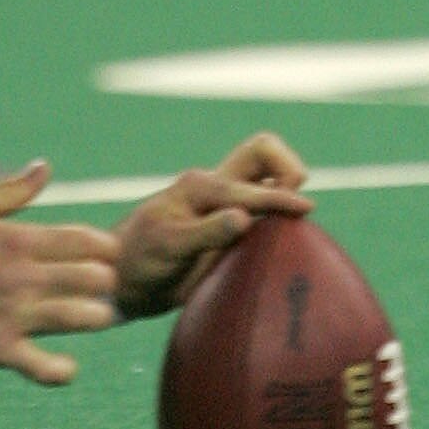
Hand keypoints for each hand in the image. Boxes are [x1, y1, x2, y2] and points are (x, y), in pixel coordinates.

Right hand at [0, 162, 122, 385]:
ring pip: (76, 318)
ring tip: (100, 317)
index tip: (107, 254)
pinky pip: (37, 366)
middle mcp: (23, 277)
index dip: (105, 247)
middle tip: (104, 286)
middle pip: (90, 278)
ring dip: (97, 318)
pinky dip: (58, 371)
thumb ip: (10, 191)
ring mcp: (12, 315)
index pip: (84, 240)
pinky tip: (68, 369)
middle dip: (105, 281)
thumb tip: (45, 168)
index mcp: (19, 241)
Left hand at [111, 132, 313, 320]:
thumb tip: (244, 218)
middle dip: (285, 165)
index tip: (305, 209)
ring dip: (283, 180)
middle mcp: (214, 184)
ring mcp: (221, 197)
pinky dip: (277, 199)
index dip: (279, 199)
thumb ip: (206, 232)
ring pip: (263, 167)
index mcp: (200, 187)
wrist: (123, 278)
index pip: (250, 188)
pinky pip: (260, 192)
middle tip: (294, 201)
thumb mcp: (169, 249)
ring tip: (292, 210)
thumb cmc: (141, 263)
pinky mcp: (225, 213)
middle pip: (262, 151)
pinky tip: (282, 226)